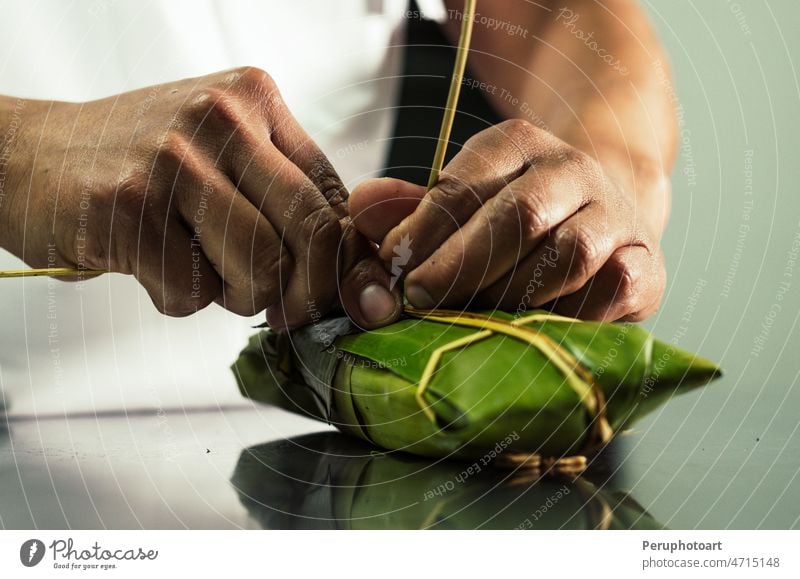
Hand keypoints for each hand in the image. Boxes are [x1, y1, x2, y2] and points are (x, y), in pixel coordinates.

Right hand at [1, 68, 399, 327]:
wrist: (28, 154)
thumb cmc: (138, 162)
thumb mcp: (222, 153)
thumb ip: (281, 194)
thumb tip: (347, 269)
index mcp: (255, 100)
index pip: (331, 194)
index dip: (342, 260)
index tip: (334, 295)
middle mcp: (221, 118)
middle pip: (310, 232)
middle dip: (306, 292)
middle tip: (285, 311)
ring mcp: (173, 158)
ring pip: (259, 267)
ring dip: (241, 298)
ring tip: (204, 274)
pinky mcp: (129, 205)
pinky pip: (191, 292)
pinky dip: (179, 298)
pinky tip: (149, 264)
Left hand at [350, 119, 665, 320]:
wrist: (603, 217)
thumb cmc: (514, 220)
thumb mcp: (461, 204)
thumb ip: (411, 211)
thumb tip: (359, 208)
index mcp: (519, 144)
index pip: (465, 185)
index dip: (424, 231)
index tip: (395, 268)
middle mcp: (573, 169)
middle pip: (521, 214)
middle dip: (465, 263)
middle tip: (424, 299)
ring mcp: (615, 213)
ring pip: (570, 253)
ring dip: (516, 292)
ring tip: (479, 316)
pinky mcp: (645, 262)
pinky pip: (616, 286)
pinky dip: (577, 311)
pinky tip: (541, 324)